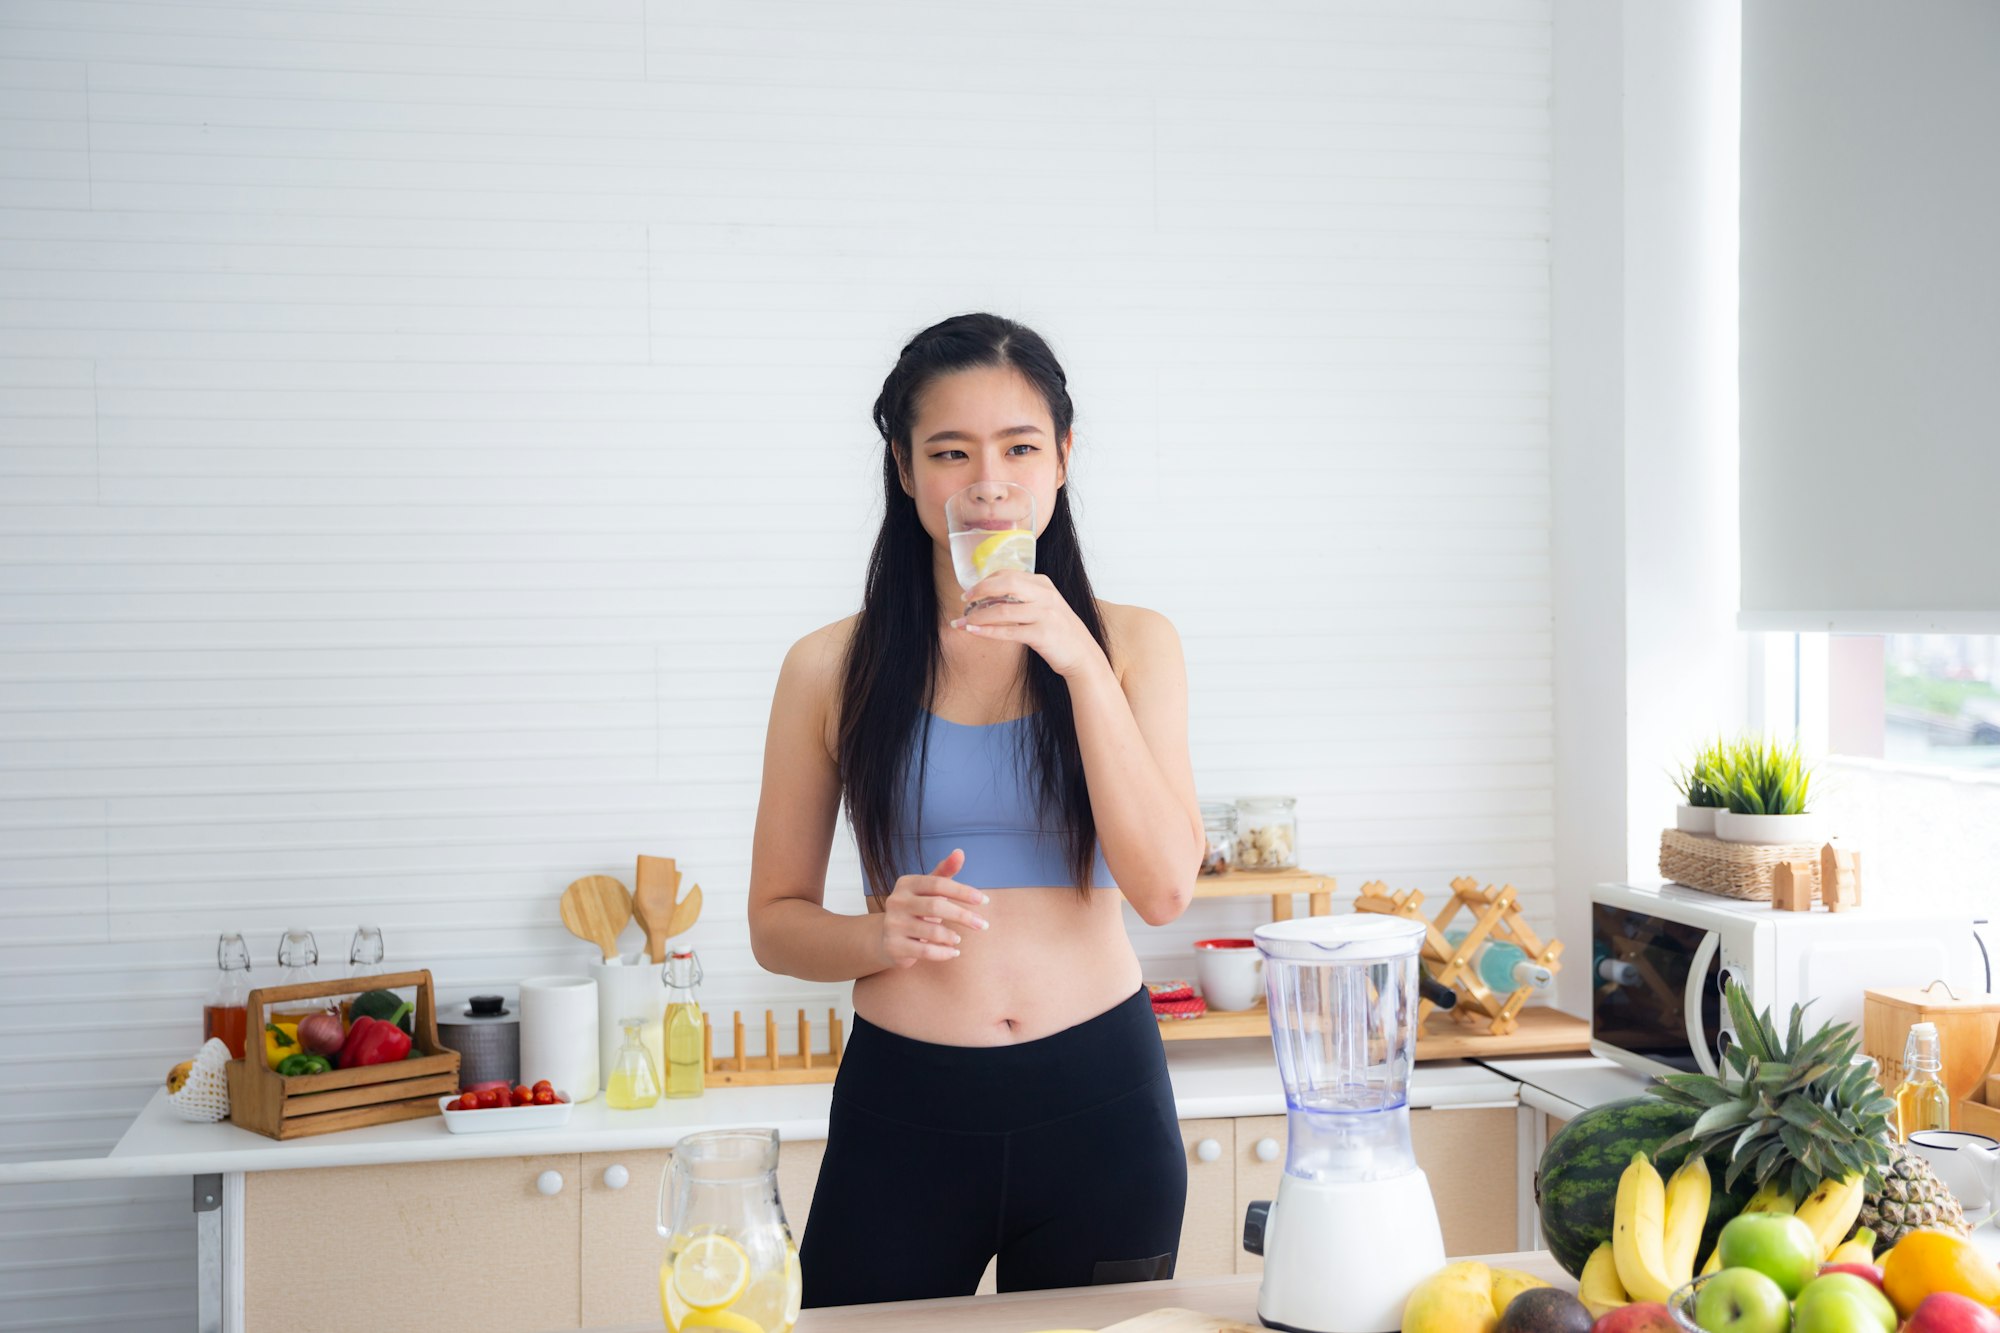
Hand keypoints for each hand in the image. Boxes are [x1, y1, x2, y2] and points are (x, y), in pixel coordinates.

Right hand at [877, 849, 989, 969]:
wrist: (887, 940)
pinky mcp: (894, 946)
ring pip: (932, 931)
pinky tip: (953, 952)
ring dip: (951, 936)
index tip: (984, 901)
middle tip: (983, 925)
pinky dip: (944, 953)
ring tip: (958, 939)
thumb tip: (960, 852)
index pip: (938, 883)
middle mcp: (896, 901)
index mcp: (906, 883)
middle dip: (963, 916)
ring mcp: (893, 924)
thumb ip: (944, 872)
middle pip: (936, 906)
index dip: (963, 891)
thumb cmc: (916, 910)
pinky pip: (925, 951)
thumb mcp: (928, 890)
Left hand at [951, 571, 1107, 678]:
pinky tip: (974, 632)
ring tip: (962, 622)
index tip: (970, 591)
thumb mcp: (1046, 607)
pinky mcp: (1042, 634)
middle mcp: (1045, 595)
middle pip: (1005, 584)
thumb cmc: (1060, 632)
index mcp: (1044, 584)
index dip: (985, 581)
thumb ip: (1024, 598)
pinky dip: (987, 631)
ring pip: (1003, 609)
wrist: (1083, 656)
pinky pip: (1008, 631)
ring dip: (978, 616)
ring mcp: (1045, 614)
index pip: (1009, 574)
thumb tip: (989, 598)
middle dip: (980, 590)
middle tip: (963, 601)